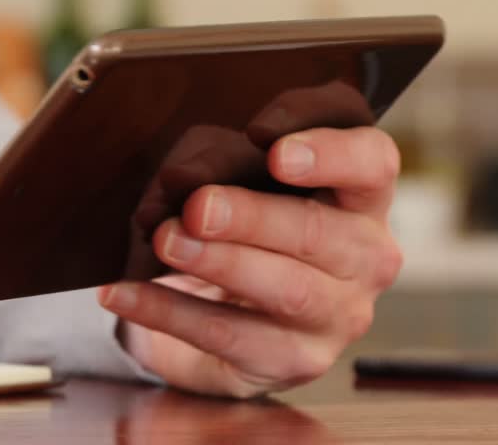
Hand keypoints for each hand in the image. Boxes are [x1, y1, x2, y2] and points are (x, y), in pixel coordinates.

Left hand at [98, 127, 401, 397]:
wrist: (217, 311)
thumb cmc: (234, 225)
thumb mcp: (220, 173)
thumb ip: (210, 162)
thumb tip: (182, 182)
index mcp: (361, 195)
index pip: (372, 159)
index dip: (326, 145)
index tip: (263, 137)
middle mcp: (365, 255)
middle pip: (323, 230)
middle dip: (254, 216)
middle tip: (199, 207)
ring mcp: (339, 314)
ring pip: (287, 289)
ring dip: (220, 263)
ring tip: (167, 241)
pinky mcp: (296, 360)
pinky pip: (230, 336)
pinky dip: (169, 310)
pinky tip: (126, 293)